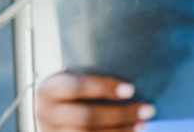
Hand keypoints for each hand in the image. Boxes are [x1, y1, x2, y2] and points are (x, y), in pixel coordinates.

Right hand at [35, 71, 154, 130]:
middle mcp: (45, 113)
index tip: (131, 89)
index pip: (76, 87)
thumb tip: (136, 67)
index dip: (103, 88)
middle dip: (120, 114)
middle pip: (86, 117)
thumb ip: (94, 71)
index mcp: (48, 88)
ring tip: (143, 123)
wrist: (51, 109)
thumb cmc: (72, 86)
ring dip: (120, 130)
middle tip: (148, 109)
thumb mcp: (74, 74)